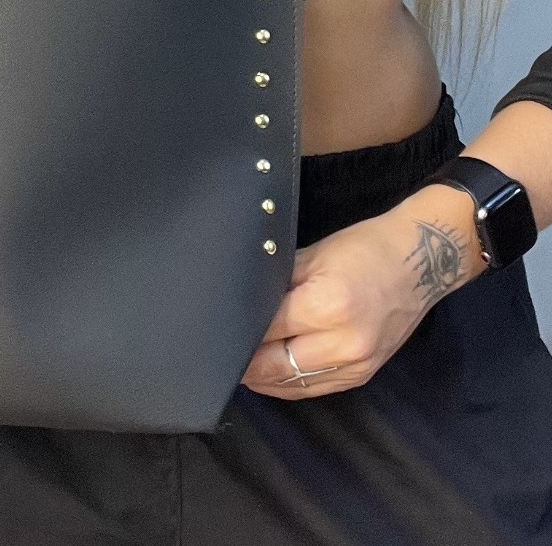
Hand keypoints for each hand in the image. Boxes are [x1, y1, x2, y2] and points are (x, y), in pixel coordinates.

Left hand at [239, 188, 487, 399]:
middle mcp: (343, 343)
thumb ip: (278, 283)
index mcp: (327, 306)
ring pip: (293, 384)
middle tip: (218, 353)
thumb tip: (242, 303)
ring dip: (263, 379)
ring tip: (238, 366)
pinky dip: (289, 384)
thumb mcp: (312, 255)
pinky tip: (269, 375)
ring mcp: (356, 365)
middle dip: (245, 361)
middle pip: (275, 365)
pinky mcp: (363, 375)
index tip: (215, 331)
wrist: (421, 261)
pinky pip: (316, 389)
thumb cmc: (364, 248)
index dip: (238, 331)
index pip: (267, 329)